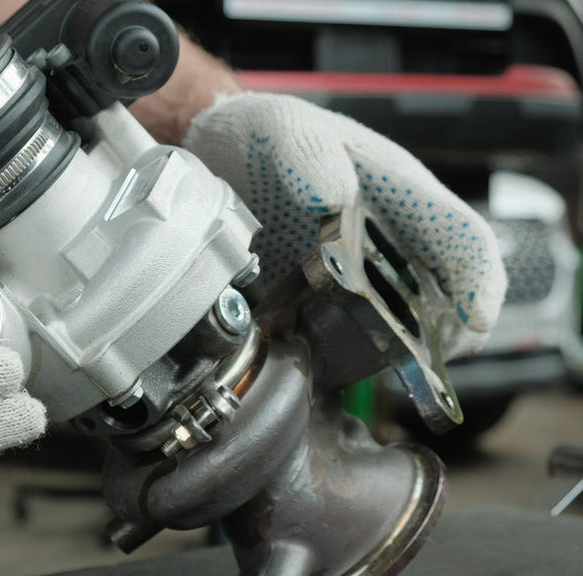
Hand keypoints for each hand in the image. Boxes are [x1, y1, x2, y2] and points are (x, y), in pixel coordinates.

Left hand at [184, 92, 505, 358]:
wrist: (213, 152)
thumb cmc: (260, 132)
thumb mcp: (280, 126)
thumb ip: (305, 150)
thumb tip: (334, 195)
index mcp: (399, 191)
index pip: (462, 237)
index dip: (478, 279)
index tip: (474, 319)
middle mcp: (389, 236)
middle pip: (443, 293)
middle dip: (445, 334)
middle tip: (420, 365)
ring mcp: (356, 269)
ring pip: (398, 320)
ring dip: (392, 348)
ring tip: (364, 366)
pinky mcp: (318, 295)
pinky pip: (340, 330)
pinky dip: (337, 350)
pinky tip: (313, 359)